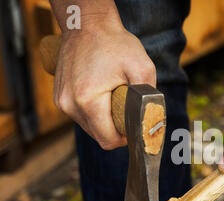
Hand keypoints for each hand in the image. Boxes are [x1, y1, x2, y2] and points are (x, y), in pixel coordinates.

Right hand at [53, 23, 155, 149]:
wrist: (87, 25)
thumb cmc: (115, 44)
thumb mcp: (142, 67)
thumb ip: (149, 98)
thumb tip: (152, 121)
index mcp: (88, 101)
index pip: (108, 140)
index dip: (125, 139)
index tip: (135, 127)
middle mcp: (70, 105)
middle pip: (99, 136)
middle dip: (116, 130)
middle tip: (129, 113)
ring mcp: (62, 102)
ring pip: (89, 128)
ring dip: (104, 122)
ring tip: (115, 102)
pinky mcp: (59, 98)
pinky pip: (81, 117)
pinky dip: (94, 114)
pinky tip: (103, 98)